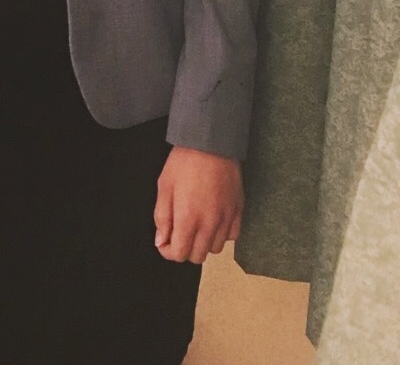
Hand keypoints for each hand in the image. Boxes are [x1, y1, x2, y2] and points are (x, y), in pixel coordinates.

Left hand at [153, 145, 241, 263]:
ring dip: (203, 242)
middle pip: (198, 257)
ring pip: (215, 249)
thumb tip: (161, 241)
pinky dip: (221, 234)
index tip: (164, 242)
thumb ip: (161, 217)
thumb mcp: (164, 187)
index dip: (168, 252)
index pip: (180, 254)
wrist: (211, 144)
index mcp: (188, 218)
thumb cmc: (184, 163)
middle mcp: (209, 224)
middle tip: (178, 233)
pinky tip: (212, 220)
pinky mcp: (238, 211)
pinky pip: (232, 236)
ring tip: (195, 224)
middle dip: (185, 249)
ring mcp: (226, 219)